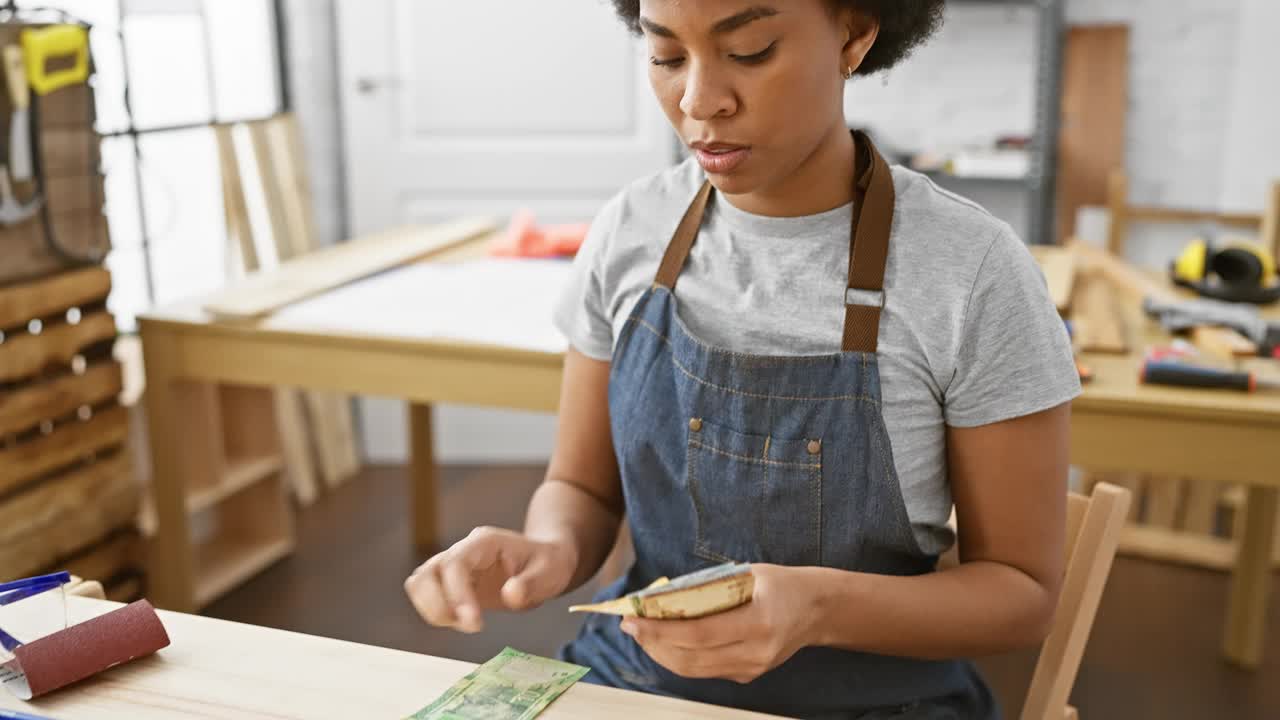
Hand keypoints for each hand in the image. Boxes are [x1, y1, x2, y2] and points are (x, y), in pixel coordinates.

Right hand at [404, 526, 575, 633]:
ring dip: (433, 609)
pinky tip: (463, 621)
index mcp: (484, 542)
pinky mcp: (452, 583)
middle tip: (469, 626)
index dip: (457, 595)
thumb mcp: (551, 572)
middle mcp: (463, 551)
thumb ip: (532, 584)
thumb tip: (510, 595)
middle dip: (438, 605)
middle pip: (426, 572)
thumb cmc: (549, 563)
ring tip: (464, 623)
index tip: (474, 624)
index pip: (455, 564)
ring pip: (420, 583)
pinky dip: (436, 612)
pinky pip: (428, 595)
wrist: (545, 560)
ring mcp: (454, 566)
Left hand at [619, 564, 822, 683]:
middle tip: (629, 625)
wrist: (817, 610)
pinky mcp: (748, 675)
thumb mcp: (749, 573)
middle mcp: (756, 653)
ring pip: (694, 670)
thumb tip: (663, 594)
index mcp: (759, 623)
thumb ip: (710, 586)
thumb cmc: (782, 583)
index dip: (660, 631)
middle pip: (691, 659)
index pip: (699, 635)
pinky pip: (705, 670)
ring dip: (661, 652)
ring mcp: (752, 669)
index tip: (632, 619)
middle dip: (653, 643)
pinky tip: (664, 640)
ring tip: (641, 633)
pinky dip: (679, 657)